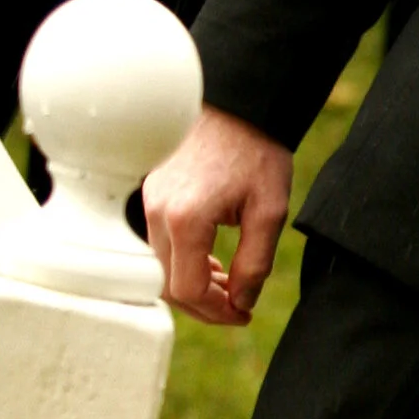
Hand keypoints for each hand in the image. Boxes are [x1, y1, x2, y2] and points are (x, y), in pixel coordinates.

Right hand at [144, 106, 293, 326]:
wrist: (238, 103)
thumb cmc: (256, 151)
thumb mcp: (269, 212)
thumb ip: (255, 264)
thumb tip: (241, 302)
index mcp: (186, 219)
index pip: (188, 289)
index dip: (216, 312)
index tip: (244, 315)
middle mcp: (157, 212)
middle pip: (168, 283)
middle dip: (204, 304)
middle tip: (238, 307)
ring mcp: (149, 201)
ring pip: (160, 266)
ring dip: (193, 283)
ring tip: (230, 285)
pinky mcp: (151, 193)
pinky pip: (159, 243)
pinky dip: (183, 261)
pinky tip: (213, 261)